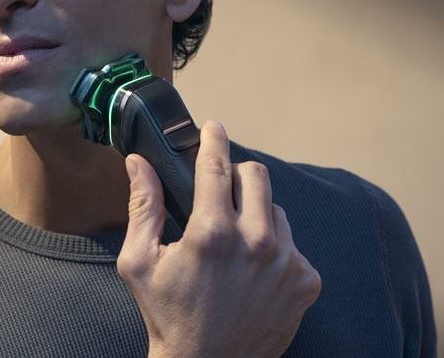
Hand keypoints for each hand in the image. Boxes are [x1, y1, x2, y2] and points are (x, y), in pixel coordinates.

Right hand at [117, 120, 321, 357]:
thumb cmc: (168, 315)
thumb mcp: (139, 262)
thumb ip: (143, 206)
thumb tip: (138, 163)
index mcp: (212, 232)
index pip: (216, 165)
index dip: (214, 140)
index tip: (214, 127)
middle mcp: (255, 242)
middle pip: (255, 175)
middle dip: (234, 175)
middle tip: (218, 189)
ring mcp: (286, 262)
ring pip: (274, 208)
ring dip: (254, 213)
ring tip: (233, 241)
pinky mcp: (305, 281)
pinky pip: (292, 243)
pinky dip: (273, 247)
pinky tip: (251, 269)